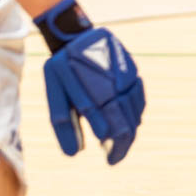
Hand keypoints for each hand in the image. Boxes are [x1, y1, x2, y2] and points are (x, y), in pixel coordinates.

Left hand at [35, 0, 144, 163]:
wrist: (75, 33)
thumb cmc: (62, 68)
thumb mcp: (56, 95)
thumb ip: (66, 125)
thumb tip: (74, 155)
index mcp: (97, 93)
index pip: (116, 131)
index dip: (116, 149)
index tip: (111, 161)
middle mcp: (118, 85)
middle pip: (130, 124)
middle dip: (125, 144)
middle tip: (115, 156)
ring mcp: (129, 77)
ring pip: (136, 111)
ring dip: (130, 129)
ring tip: (119, 140)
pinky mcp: (133, 70)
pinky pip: (138, 97)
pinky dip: (134, 112)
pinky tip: (126, 120)